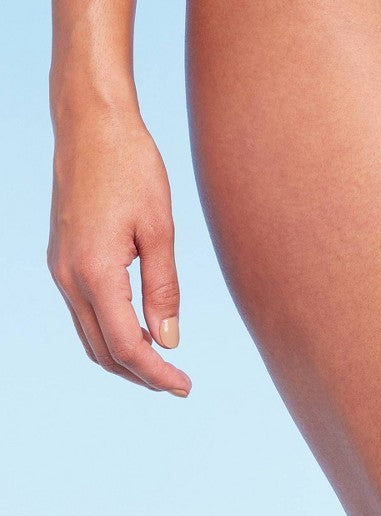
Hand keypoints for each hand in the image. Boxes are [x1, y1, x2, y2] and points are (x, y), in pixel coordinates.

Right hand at [47, 106, 190, 395]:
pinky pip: (84, 311)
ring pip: (89, 334)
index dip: (156, 374)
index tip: (185, 387)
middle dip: (140, 373)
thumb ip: (164, 287)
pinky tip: (138, 327)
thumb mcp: (160, 228)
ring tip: (163, 363)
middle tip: (179, 383)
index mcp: (95, 272)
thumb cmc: (132, 169)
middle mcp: (69, 277)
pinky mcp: (63, 259)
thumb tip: (169, 339)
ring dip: (123, 355)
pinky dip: (110, 330)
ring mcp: (60, 269)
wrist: (92, 128)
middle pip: (102, 350)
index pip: (126, 345)